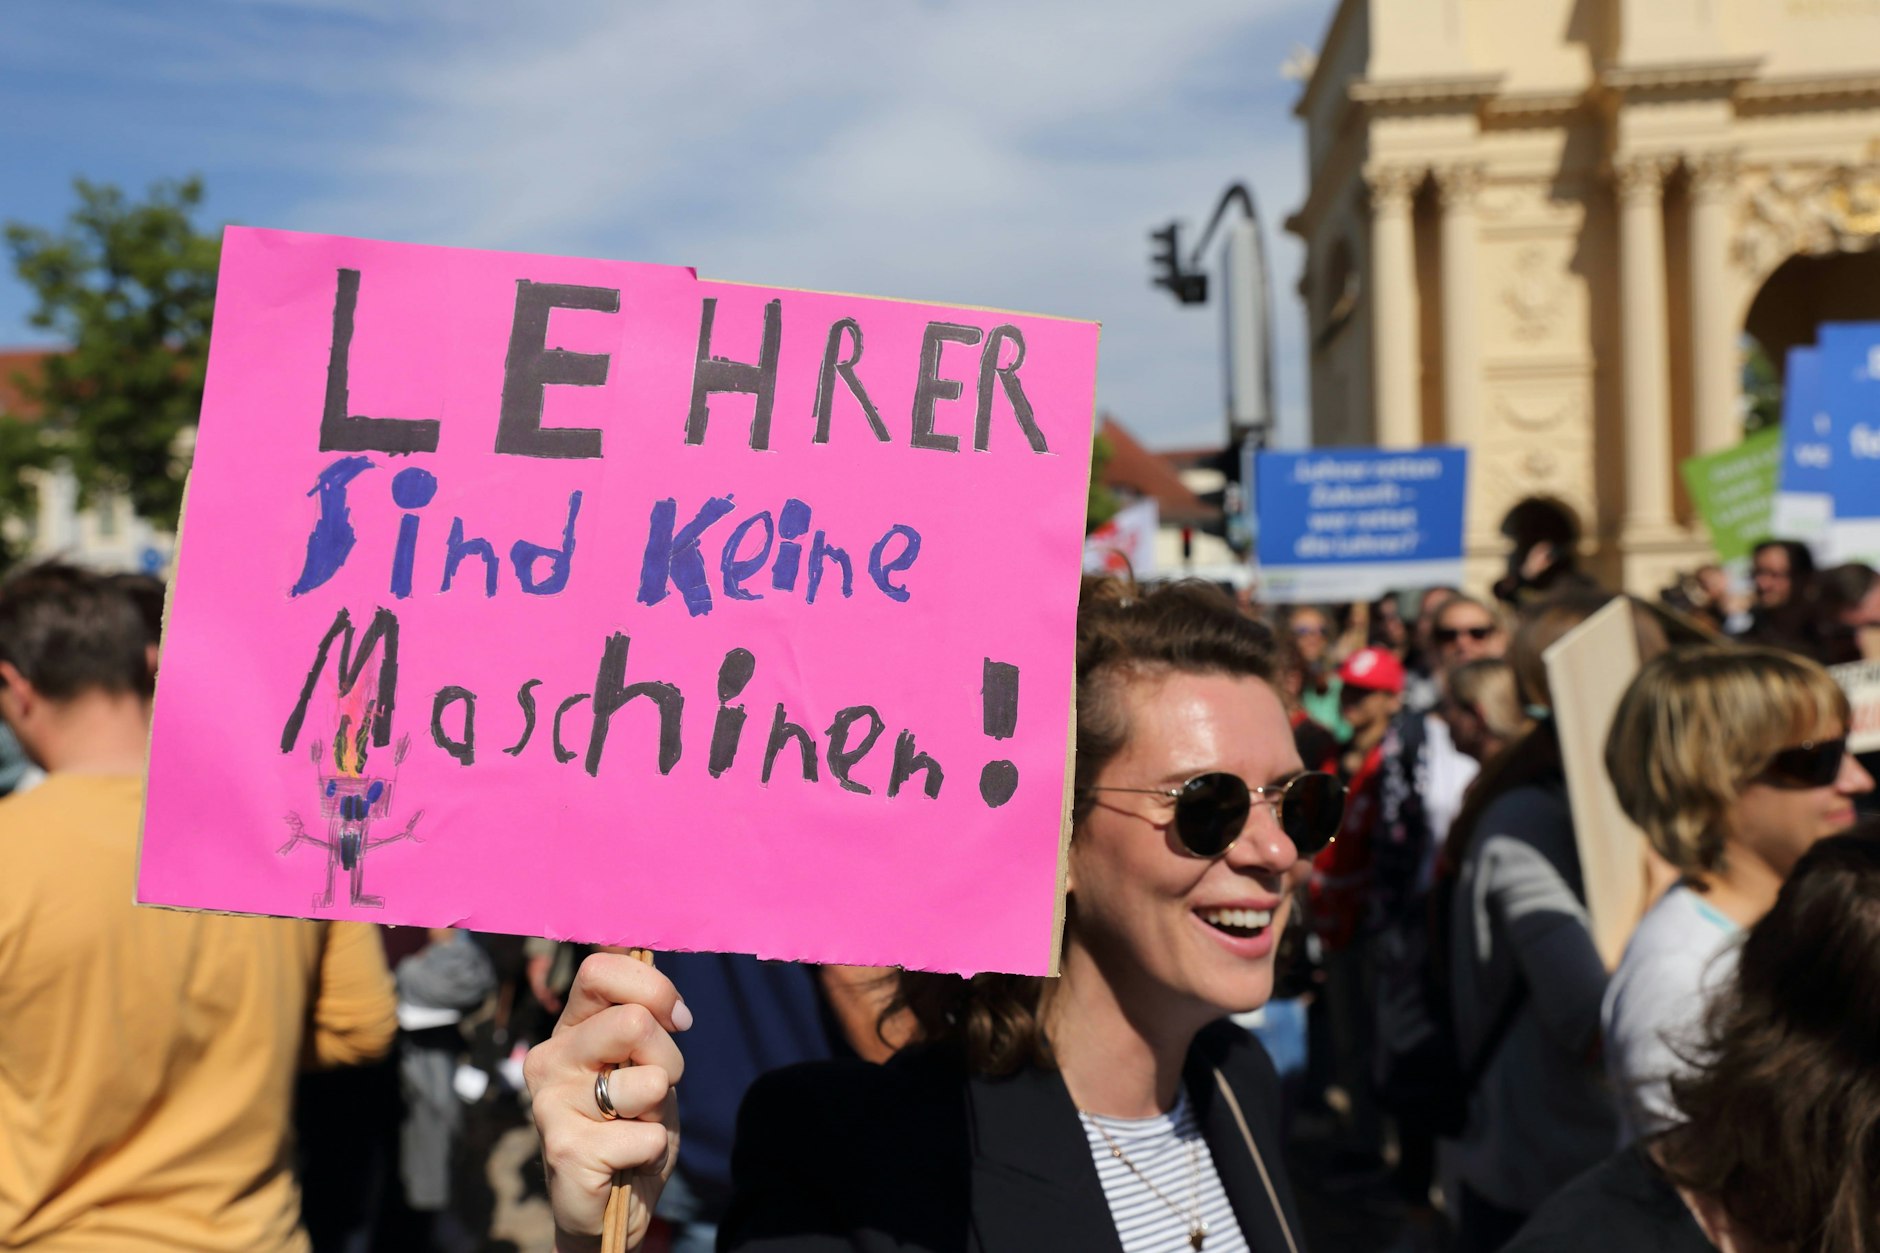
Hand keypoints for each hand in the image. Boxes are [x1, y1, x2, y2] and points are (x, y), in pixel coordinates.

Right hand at [524, 953, 691, 1251]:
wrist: (611, 1207)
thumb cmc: (631, 1125)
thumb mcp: (646, 1064)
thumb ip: (646, 1023)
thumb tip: (667, 995)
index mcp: (570, 1029)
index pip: (600, 971)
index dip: (654, 989)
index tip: (677, 1021)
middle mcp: (550, 1059)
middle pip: (634, 1021)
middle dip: (668, 1059)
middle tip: (654, 1091)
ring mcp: (551, 1104)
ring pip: (647, 1080)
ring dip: (659, 1109)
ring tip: (635, 1126)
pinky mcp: (564, 1150)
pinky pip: (646, 1135)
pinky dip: (652, 1150)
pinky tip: (626, 1160)